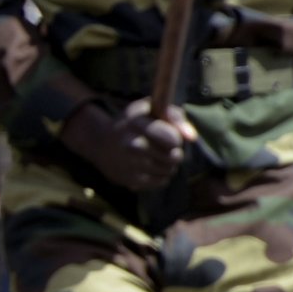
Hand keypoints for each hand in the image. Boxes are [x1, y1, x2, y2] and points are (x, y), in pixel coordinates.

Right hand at [63, 98, 196, 191]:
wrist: (100, 144)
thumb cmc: (133, 123)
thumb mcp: (150, 109)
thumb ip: (175, 117)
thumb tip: (192, 137)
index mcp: (137, 123)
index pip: (172, 139)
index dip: (176, 138)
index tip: (168, 136)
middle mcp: (132, 145)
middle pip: (174, 157)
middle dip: (174, 152)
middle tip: (163, 148)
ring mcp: (130, 165)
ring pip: (170, 170)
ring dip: (168, 165)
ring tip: (156, 157)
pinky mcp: (131, 181)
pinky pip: (162, 181)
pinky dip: (160, 175)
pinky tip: (150, 167)